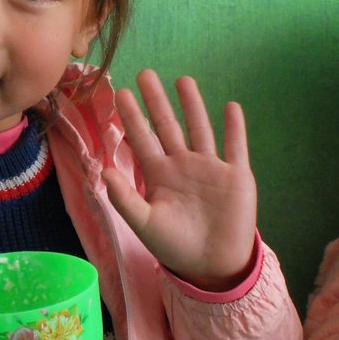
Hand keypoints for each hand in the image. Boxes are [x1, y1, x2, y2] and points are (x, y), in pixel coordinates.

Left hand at [101, 69, 256, 291]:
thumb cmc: (174, 245)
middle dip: (157, 101)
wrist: (211, 265)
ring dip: (193, 105)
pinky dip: (234, 128)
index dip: (132, 117)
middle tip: (145, 74)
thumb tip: (103, 170)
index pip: (142, 138)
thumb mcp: (144, 223)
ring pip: (200, 128)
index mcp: (159, 174)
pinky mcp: (236, 176)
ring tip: (184, 80)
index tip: (121, 93)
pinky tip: (231, 107)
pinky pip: (235, 147)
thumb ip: (124, 198)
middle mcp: (182, 164)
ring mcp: (210, 168)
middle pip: (168, 126)